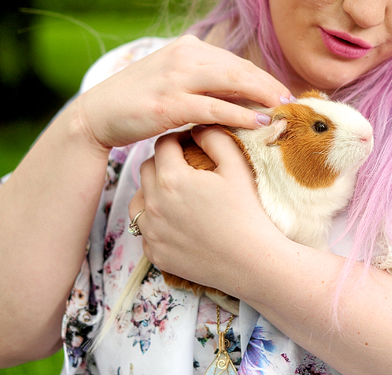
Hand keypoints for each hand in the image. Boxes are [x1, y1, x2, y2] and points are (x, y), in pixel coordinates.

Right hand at [72, 35, 291, 150]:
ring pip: (232, 83)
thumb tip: (243, 96)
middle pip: (239, 68)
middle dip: (269, 85)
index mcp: (187, 47)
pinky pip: (214, 108)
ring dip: (262, 96)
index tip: (283, 93)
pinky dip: (240, 114)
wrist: (97, 116)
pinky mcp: (169, 103)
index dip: (263, 77)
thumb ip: (204, 82)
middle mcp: (183, 56)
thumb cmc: (138, 102)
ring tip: (283, 111)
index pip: (235, 61)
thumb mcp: (173, 82)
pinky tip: (258, 123)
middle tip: (292, 102)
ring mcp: (175, 78)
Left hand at [129, 126, 284, 294]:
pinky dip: (156, 221)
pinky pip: (145, 229)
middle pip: (147, 169)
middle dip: (164, 163)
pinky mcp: (155, 253)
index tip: (191, 144)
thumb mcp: (236, 167)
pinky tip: (178, 221)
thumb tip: (197, 128)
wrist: (252, 262)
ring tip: (177, 194)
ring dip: (153, 191)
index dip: (178, 140)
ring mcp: (151, 232)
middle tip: (186, 167)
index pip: (163, 145)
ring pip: (139, 199)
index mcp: (171, 178)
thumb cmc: (247, 212)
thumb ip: (214, 138)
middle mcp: (153, 204)